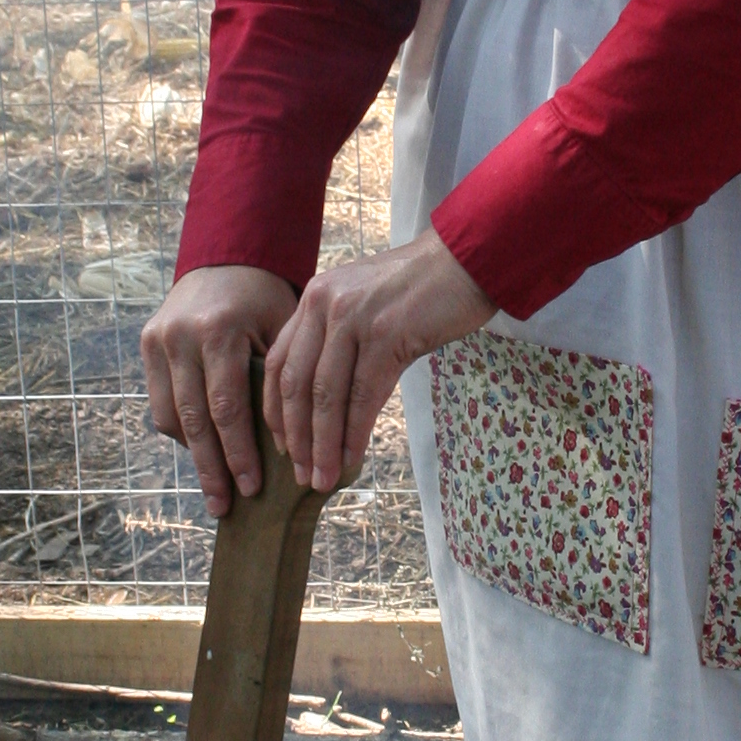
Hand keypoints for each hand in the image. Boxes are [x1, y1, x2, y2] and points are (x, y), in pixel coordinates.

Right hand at [143, 263, 296, 515]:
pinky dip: (181, 429)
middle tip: (224, 506)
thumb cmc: (265, 300)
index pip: (226, 406)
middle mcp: (181, 335)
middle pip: (193, 420)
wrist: (227, 259)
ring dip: (193, 454)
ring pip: (169, 416)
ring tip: (214, 486)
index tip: (251, 488)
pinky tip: (203, 448)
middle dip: (211, 468)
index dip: (238, 453)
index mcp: (219, 329)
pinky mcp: (146, 344)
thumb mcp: (281, 329)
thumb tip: (291, 444)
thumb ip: (278, 378)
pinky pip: (160, 401)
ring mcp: (158, 339)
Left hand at [263, 227, 495, 492]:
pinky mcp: (387, 334)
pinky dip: (354, 433)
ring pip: (326, 395)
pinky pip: (363, 396)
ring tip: (322, 479)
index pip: (280, 362)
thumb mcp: (364, 304)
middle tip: (299, 475)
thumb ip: (338, 340)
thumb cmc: (421, 288)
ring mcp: (354, 319)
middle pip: (296, 384)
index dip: (274, 409)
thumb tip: (327, 402)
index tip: (280, 445)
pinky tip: (353, 458)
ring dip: (322, 445)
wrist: (465, 261)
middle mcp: (325, 305)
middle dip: (295, 437)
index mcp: (315, 298)